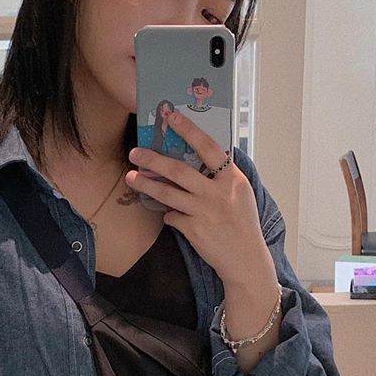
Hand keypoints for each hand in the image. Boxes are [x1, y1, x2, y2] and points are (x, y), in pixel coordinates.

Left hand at [125, 110, 270, 288]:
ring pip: (167, 193)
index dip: (188, 129)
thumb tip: (199, 158)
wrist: (245, 259)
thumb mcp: (241, 194)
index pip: (208, 147)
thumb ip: (223, 176)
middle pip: (179, 170)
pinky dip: (168, 214)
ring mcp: (204, 212)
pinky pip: (171, 216)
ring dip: (147, 184)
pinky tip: (168, 214)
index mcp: (232, 179)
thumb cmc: (242, 224)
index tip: (170, 115)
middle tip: (135, 153)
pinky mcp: (193, 230)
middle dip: (153, 159)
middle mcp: (217, 193)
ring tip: (131, 177)